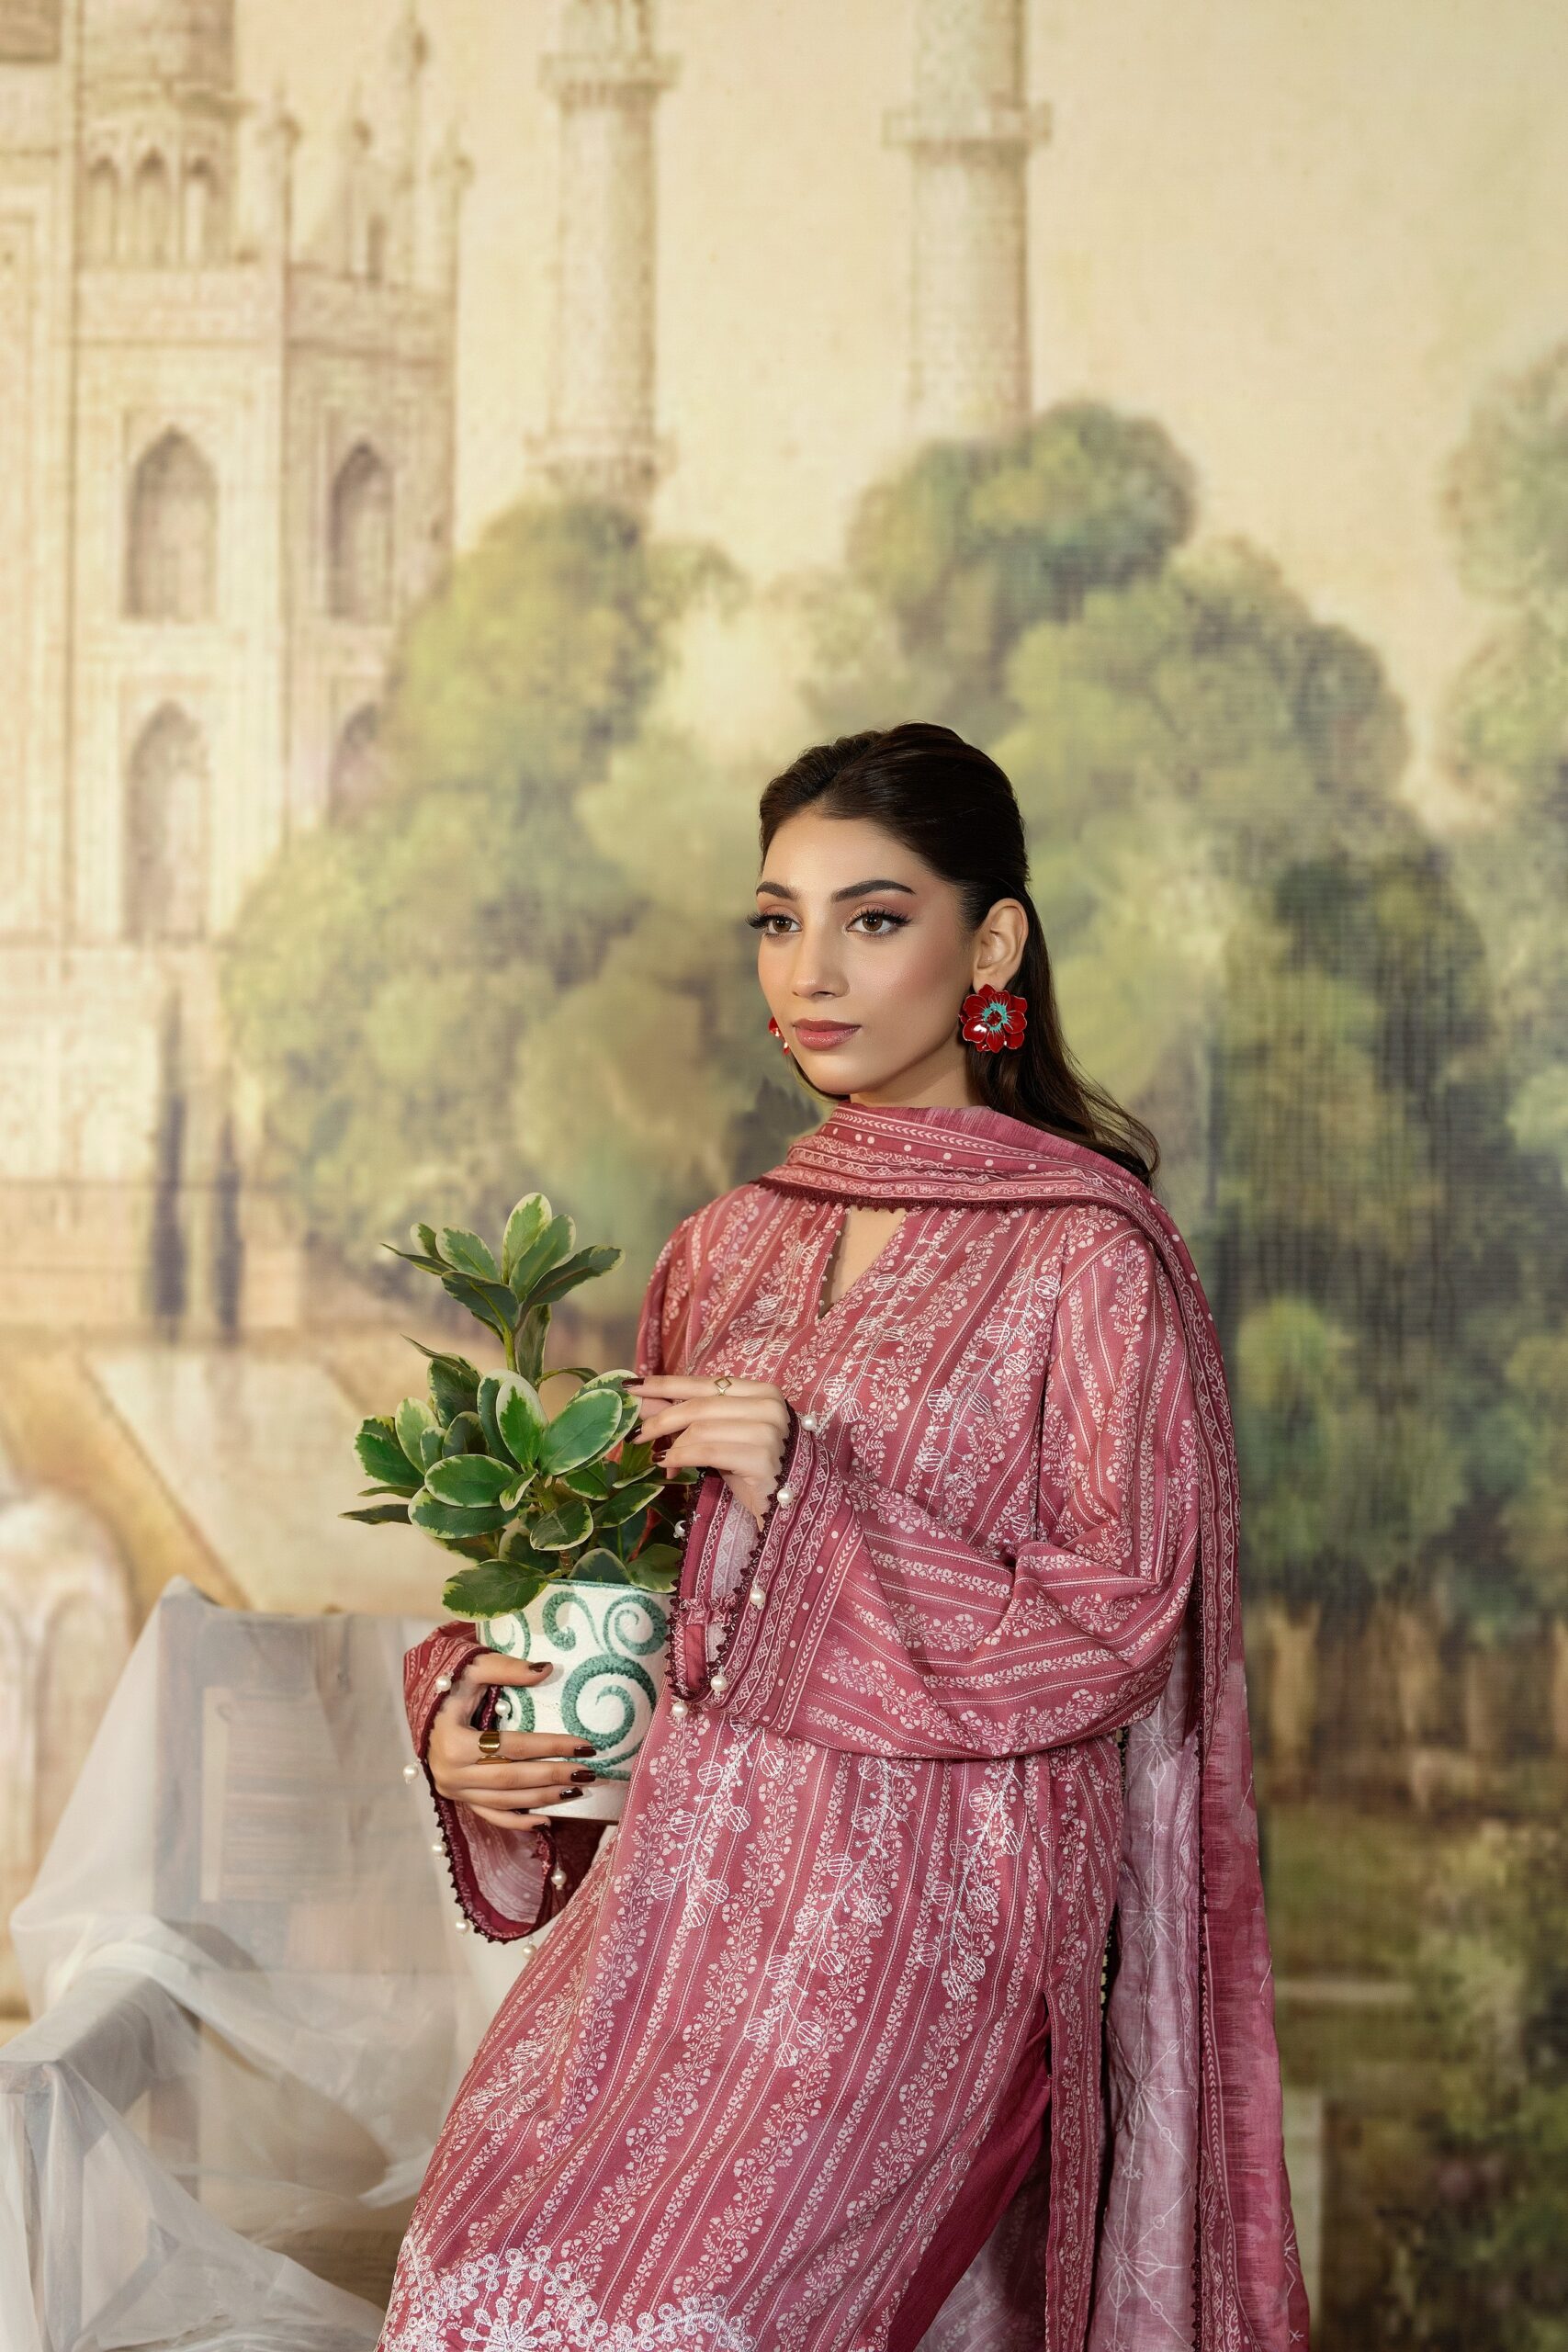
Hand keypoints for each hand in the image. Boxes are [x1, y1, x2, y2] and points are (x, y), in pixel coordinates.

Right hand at [428, 1653, 598, 1831]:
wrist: (422, 1705)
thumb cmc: (449, 1683)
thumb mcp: (474, 1668)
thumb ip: (507, 1669)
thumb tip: (546, 1670)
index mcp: (454, 1742)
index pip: (513, 1747)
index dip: (550, 1746)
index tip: (584, 1745)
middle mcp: (451, 1773)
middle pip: (512, 1778)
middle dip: (553, 1776)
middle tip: (588, 1773)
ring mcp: (453, 1789)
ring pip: (504, 1800)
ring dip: (542, 1798)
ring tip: (576, 1791)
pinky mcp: (456, 1797)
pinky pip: (489, 1815)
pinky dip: (516, 1821)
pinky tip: (545, 1821)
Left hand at [627, 1374, 789, 1530]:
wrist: (788, 1503)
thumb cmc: (751, 1466)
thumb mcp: (718, 1436)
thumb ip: (686, 1417)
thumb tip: (644, 1404)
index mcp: (760, 1391)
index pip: (703, 1383)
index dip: (664, 1384)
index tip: (631, 1387)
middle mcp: (768, 1406)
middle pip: (700, 1406)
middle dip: (661, 1419)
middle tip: (636, 1435)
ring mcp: (768, 1431)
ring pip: (701, 1428)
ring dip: (671, 1444)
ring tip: (656, 1456)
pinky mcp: (762, 1459)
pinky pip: (708, 1452)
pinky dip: (681, 1457)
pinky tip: (668, 1465)